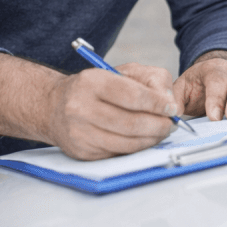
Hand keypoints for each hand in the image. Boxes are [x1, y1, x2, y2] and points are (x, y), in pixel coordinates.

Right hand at [0, 54, 178, 161]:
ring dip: (150, 140)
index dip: (157, 104)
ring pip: (126, 143)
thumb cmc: (95, 88)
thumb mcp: (121, 72)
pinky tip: (142, 140)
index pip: (132, 95)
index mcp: (92, 82)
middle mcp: (81, 107)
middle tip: (171, 125)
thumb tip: (169, 104)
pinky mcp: (81, 151)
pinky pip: (116, 153)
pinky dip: (135, 149)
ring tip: (160, 133)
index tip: (171, 109)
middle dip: (158, 126)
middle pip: (131, 123)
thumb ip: (150, 81)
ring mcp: (79, 132)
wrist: (55, 106)